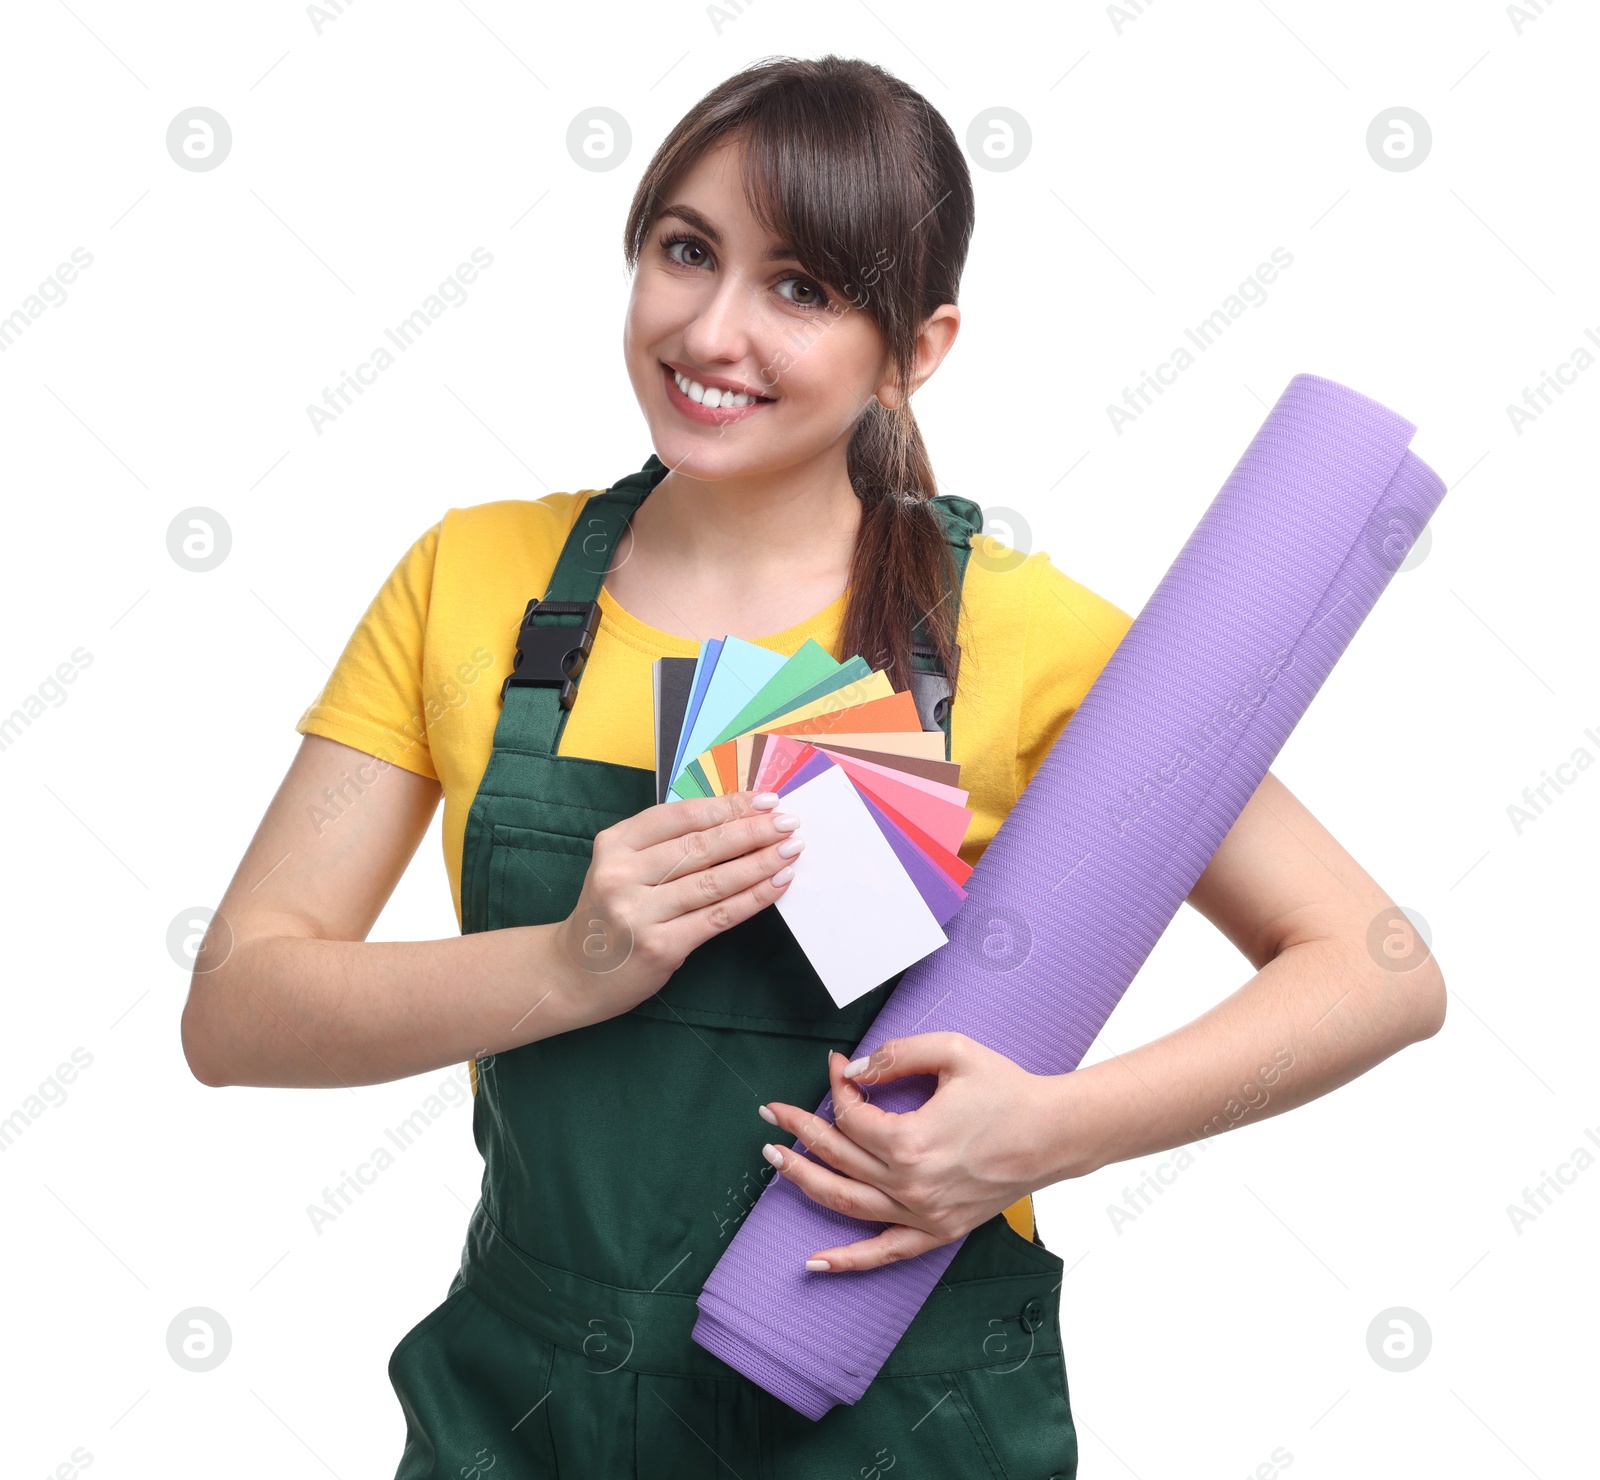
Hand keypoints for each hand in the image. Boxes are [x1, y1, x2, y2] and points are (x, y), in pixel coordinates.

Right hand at [557, 789, 802, 1012]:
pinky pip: (718, 916)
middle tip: (789, 822)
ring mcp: (639, 913)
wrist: (576, 973)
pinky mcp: (660, 947)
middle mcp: (622, 874)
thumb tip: (736, 816)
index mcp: (615, 843)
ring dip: (760, 862)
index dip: (728, 805)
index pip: (682, 816)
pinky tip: (777, 883)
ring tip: (791, 850)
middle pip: (701, 846)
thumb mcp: (623, 865)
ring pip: (714, 881)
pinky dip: (753, 898)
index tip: (766, 800)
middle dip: (752, 831)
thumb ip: (666, 842)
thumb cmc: (611, 911)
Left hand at [757, 1033, 1058, 1270]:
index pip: (851, 1115)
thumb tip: (856, 1068)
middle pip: (837, 1157)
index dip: (839, 1086)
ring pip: (846, 1203)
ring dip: (804, 1181)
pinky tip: (815, 1261)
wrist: (1055, 1133)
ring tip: (775, 1161)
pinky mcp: (938, 1231)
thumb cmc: (1008, 1091)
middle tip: (772, 1114)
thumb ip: (898, 1053)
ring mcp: (923, 1213)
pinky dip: (848, 1261)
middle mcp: (911, 1184)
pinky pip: (884, 1253)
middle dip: (798, 1130)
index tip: (836, 1065)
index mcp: (912, 1141)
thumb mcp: (954, 1052)